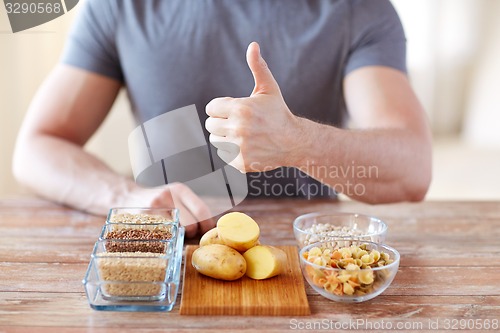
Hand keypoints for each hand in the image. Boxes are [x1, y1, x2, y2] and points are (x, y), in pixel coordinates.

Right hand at [131, 182, 214, 237]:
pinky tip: (164, 236)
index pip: (201, 210)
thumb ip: (191, 208)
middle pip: (191, 223)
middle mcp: (167, 196)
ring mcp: (154, 208)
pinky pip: (163, 235)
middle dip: (193, 233)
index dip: (207, 225)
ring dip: (180, 237)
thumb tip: (209, 227)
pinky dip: (167, 239)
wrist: (128, 197)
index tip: (207, 232)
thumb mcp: (175, 196)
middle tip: (189, 234)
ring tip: (175, 234)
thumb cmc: (158, 201)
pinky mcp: (143, 219)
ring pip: (177, 231)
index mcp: (179, 190)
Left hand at [205, 42, 299, 171]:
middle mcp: (238, 129)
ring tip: (242, 134)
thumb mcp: (268, 89)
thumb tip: (253, 45)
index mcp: (241, 109)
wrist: (294, 142)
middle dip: (222, 122)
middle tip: (238, 123)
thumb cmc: (278, 113)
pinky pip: (223, 155)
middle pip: (210, 124)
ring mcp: (238, 148)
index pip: (211, 108)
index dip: (221, 108)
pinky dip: (231, 151)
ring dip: (225, 137)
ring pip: (215, 140)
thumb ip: (258, 67)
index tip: (233, 110)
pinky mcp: (240, 163)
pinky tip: (246, 146)